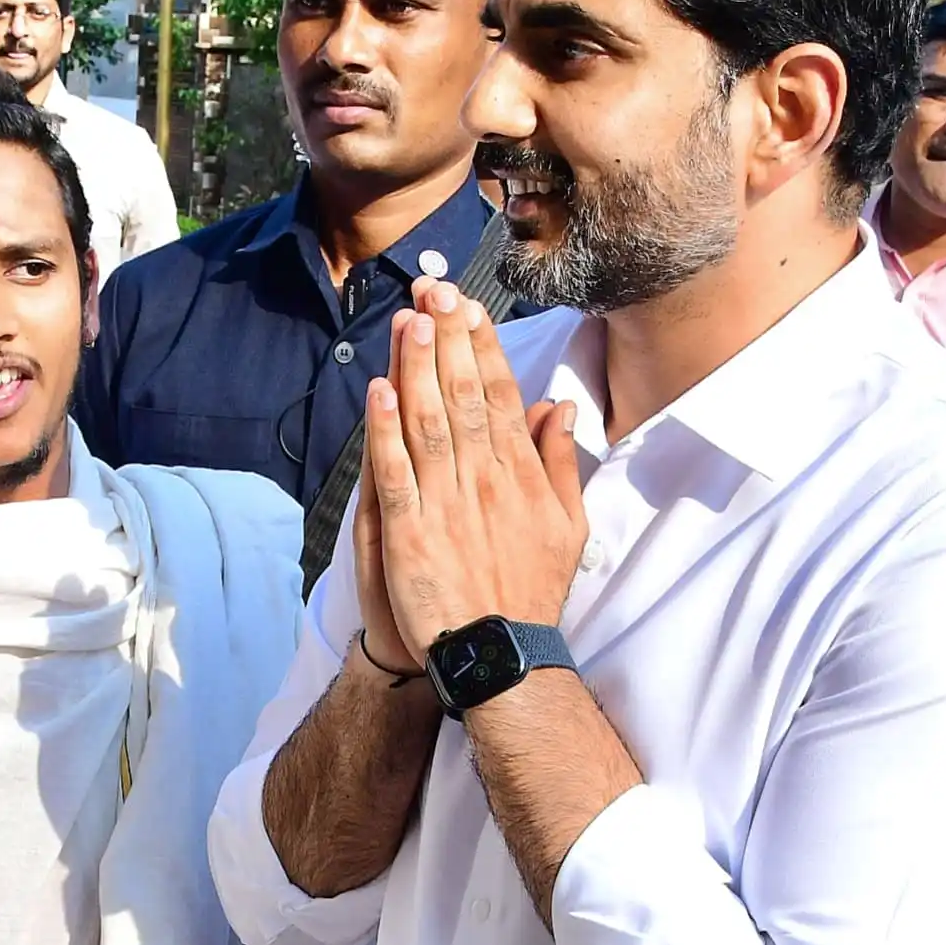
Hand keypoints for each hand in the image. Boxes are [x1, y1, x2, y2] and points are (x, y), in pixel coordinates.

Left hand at [362, 281, 585, 662]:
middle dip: (446, 340)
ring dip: (416, 369)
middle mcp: (485, 480)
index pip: (498, 395)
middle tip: (432, 289)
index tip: (466, 307)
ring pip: (428, 423)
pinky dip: (385, 430)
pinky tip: (377, 390)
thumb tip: (557, 407)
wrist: (499, 655)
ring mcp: (446, 505)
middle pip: (462, 396)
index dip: (480, 348)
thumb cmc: (529, 590)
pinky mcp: (410, 533)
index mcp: (521, 474)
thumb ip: (560, 463)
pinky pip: (395, 472)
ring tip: (408, 320)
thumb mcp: (568, 526)